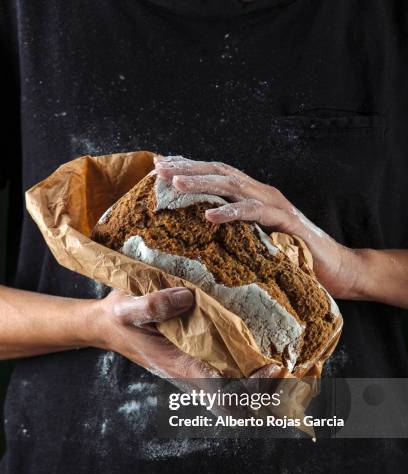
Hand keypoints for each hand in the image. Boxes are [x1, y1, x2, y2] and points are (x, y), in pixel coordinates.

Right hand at [87, 288, 283, 378]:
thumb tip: (187, 298)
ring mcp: (191, 368)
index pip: (220, 388)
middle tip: (283, 371)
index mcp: (177, 364)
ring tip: (278, 366)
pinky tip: (257, 355)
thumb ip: (152, 305)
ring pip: (230, 389)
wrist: (105, 326)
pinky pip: (222, 373)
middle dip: (260, 391)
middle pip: (231, 398)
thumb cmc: (117, 318)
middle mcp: (189, 372)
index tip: (270, 369)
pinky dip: (242, 371)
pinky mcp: (192, 359)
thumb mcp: (126, 307)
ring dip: (255, 384)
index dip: (248, 386)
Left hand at [154, 155, 360, 298]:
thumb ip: (235, 233)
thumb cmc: (294, 258)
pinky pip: (255, 213)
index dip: (188, 168)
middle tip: (159, 170)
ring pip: (233, 186)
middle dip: (188, 169)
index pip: (216, 174)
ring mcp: (275, 205)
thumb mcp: (257, 242)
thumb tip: (202, 236)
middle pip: (220, 173)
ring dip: (203, 183)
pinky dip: (232, 211)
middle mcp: (262, 194)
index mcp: (253, 196)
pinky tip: (210, 215)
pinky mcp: (286, 222)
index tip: (159, 167)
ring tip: (176, 184)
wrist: (337, 270)